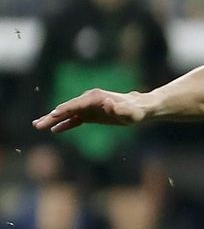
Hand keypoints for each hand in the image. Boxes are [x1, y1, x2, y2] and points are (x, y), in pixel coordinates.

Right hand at [33, 89, 147, 132]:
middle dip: (52, 116)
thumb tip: (107, 103)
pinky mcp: (90, 115)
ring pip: (67, 114)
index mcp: (96, 97)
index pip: (77, 104)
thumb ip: (120, 109)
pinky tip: (54, 130)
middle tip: (37, 124)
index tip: (53, 115)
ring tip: (38, 125)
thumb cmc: (137, 111)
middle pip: (67, 108)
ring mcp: (88, 107)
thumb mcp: (131, 113)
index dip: (65, 109)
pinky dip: (64, 124)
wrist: (141, 109)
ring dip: (53, 120)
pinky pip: (74, 120)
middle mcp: (90, 100)